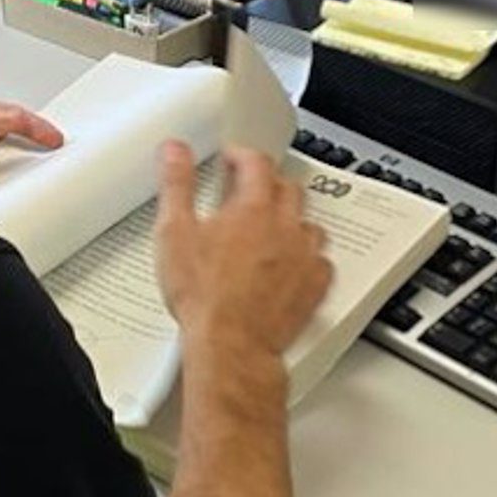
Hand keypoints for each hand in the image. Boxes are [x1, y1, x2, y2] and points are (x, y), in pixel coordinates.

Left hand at [0, 98, 64, 190]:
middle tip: (55, 159)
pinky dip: (0, 192)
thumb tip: (8, 119)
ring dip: (16, 172)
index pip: (6, 115)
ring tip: (36, 180)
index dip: (34, 125)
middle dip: (32, 147)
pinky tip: (6, 198)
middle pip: (7, 139)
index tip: (54, 139)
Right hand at [156, 142, 332, 360]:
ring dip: (292, 218)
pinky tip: (296, 262)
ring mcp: (304, 256)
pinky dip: (310, 256)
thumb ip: (176, 185)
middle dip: (269, 182)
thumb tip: (174, 152)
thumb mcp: (175, 233)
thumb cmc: (205, 297)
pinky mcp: (315, 286)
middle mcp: (285, 227)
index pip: (256, 163)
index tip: (233, 158)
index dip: (242, 155)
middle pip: (288, 188)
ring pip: (309, 222)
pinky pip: (322, 260)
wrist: (231, 344)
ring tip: (274, 225)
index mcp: (253, 208)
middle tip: (251, 189)